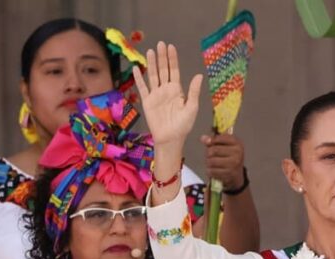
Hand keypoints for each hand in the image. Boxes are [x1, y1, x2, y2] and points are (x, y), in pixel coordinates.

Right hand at [133, 42, 202, 173]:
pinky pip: (142, 88)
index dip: (172, 59)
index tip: (171, 47)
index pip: (174, 71)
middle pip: (163, 70)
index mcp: (177, 90)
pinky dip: (139, 79)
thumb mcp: (192, 108)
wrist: (171, 139)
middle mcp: (166, 90)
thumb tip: (199, 75)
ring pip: (153, 76)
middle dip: (162, 57)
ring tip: (150, 51)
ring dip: (152, 64)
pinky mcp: (147, 102)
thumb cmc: (183, 125)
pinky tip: (136, 68)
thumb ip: (193, 92)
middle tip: (160, 43)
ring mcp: (156, 95)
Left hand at [200, 133, 244, 190]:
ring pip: (211, 161)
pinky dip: (210, 171)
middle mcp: (237, 153)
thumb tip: (203, 138)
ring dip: (208, 163)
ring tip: (212, 163)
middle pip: (213, 150)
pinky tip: (214, 170)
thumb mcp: (224, 146)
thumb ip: (213, 141)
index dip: (212, 140)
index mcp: (237, 143)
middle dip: (208, 153)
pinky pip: (212, 171)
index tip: (209, 143)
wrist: (236, 174)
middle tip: (210, 156)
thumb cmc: (228, 157)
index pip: (219, 138)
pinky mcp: (228, 174)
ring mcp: (233, 164)